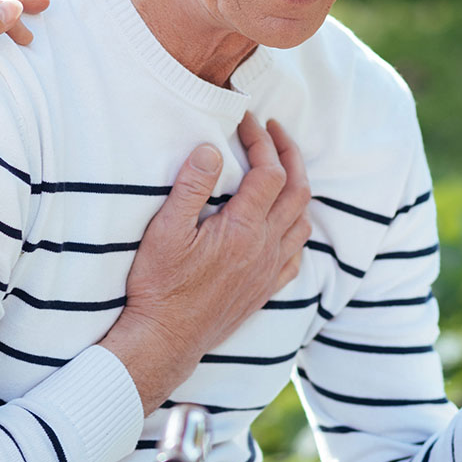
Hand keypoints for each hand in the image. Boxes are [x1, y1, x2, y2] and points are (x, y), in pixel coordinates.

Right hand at [100, 114, 311, 412]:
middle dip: (290, 154)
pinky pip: (296, 255)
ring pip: (302, 221)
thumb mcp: (165, 232)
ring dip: (298, 189)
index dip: (262, 141)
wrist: (165, 340)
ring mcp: (267, 271)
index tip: (247, 121)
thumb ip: (191, 187)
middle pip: (298, 191)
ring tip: (281, 170)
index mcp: (242, 230)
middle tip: (275, 131)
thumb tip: (211, 150)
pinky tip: (281, 225)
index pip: (269, 173)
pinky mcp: (263, 290)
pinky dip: (295, 230)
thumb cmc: (159, 287)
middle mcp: (264, 249)